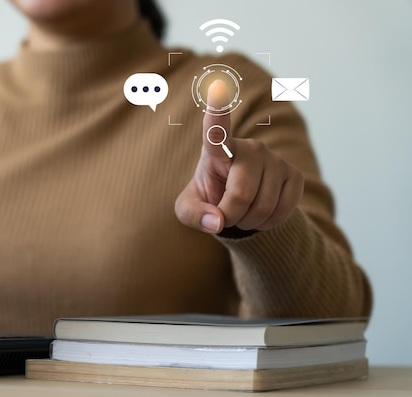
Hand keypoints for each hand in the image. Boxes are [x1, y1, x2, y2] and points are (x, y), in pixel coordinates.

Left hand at [175, 80, 303, 234]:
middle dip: (231, 217)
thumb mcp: (189, 210)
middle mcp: (249, 148)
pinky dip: (267, 224)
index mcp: (217, 150)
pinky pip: (281, 212)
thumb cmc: (209, 200)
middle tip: (225, 215)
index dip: (218, 110)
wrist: (239, 206)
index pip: (216, 130)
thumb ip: (194, 215)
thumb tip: (217, 221)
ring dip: (249, 222)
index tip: (217, 87)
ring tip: (242, 212)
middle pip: (241, 195)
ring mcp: (274, 160)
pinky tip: (260, 214)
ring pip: (262, 208)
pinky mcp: (294, 175)